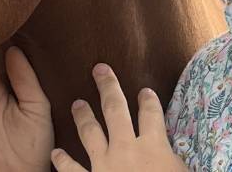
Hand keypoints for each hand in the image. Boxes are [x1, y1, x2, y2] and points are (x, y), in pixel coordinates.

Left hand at [50, 63, 187, 171]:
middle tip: (99, 69)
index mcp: (154, 146)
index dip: (148, 100)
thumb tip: (177, 156)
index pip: (152, 114)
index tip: (144, 90)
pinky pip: (72, 171)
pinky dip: (62, 162)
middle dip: (108, 87)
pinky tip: (55, 154)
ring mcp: (104, 165)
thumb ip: (175, 161)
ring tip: (77, 103)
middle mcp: (126, 148)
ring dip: (83, 116)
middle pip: (116, 109)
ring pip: (90, 132)